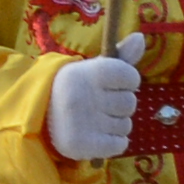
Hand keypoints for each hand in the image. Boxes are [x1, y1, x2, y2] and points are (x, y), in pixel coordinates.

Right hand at [45, 34, 143, 163]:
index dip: (128, 81)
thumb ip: (120, 57)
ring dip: (116, 125)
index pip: (130, 76)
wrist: (42, 117)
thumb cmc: (76, 89)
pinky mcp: (83, 145)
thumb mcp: (94, 69)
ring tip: (96, 121)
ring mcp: (82, 122)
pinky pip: (120, 144)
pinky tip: (98, 136)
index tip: (114, 84)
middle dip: (120, 105)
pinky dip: (113, 143)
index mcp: (86, 73)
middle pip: (130, 103)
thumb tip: (141, 38)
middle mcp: (82, 96)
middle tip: (101, 105)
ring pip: (126, 125)